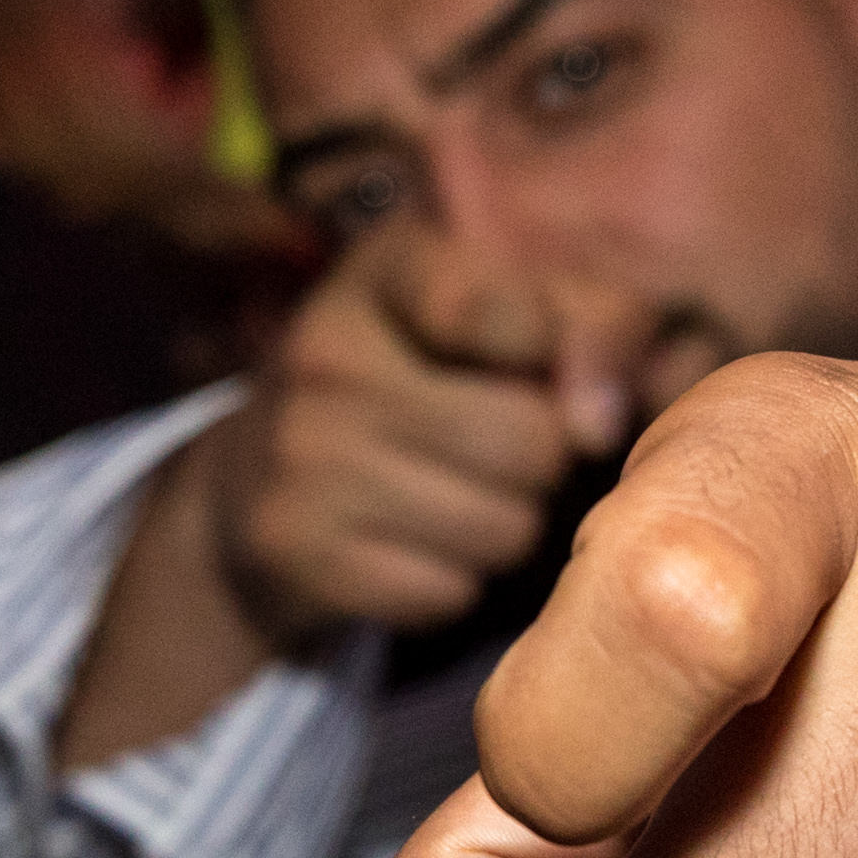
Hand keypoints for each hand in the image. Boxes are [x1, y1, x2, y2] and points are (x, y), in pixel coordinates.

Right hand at [199, 214, 644, 642]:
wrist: (260, 478)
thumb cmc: (430, 381)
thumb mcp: (514, 317)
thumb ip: (597, 329)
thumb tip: (598, 423)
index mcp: (390, 265)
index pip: (512, 312)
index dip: (561, 358)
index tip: (537, 371)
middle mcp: (326, 345)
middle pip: (531, 440)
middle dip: (543, 461)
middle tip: (498, 451)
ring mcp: (299, 448)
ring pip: (504, 528)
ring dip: (507, 528)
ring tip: (457, 496)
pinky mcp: (291, 543)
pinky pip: (449, 591)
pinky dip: (453, 583)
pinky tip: (411, 545)